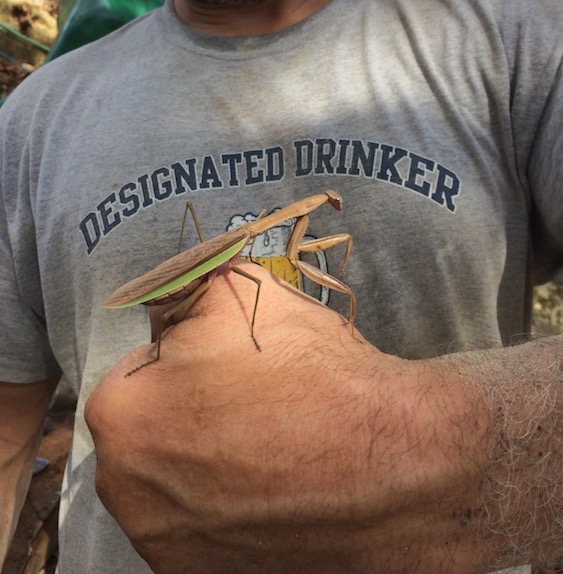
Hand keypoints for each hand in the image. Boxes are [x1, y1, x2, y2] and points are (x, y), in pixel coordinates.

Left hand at [85, 264, 492, 573]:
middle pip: (155, 427)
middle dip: (193, 407)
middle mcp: (129, 496)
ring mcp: (168, 548)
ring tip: (273, 444)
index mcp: (121, 418)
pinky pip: (211, 524)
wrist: (397, 468)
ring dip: (212, 459)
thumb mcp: (241, 292)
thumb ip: (188, 290)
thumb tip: (178, 306)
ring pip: (181, 480)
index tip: (231, 361)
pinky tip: (279, 487)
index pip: (143, 367)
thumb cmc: (313, 376)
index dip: (190, 354)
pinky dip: (234, 505)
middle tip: (255, 400)